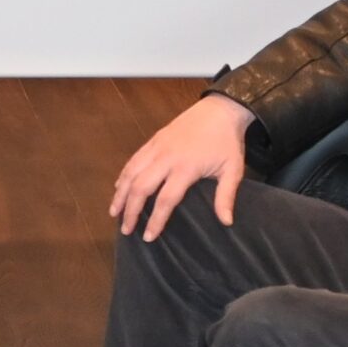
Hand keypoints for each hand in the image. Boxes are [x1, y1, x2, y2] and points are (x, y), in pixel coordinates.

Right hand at [109, 92, 251, 239]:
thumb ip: (226, 196)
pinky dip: (124, 175)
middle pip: (141, 187)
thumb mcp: (233, 170)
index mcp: (186, 168)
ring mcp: (157, 147)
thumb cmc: (227, 142)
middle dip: (131, 210)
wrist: (220, 110)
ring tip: (114, 212)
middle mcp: (166, 158)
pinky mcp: (153, 139)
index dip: (155, 220)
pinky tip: (119, 187)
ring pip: (132, 172)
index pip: (165, 199)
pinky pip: (133, 160)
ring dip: (121, 194)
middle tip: (126, 229)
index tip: (148, 237)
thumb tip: (226, 222)